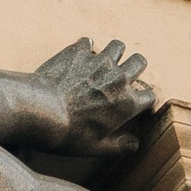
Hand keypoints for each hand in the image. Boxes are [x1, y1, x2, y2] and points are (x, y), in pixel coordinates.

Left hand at [32, 33, 153, 152]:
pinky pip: (88, 42)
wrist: (41, 111)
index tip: (138, 102)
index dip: (145, 100)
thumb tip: (134, 144)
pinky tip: (78, 55)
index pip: (150, 96)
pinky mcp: (79, 52)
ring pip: (118, 45)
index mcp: (127, 103)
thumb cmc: (68, 134)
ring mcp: (99, 62)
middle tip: (127, 73)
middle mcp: (118, 78)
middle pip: (140, 62)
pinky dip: (84, 48)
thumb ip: (119, 146)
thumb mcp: (96, 148)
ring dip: (115, 52)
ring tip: (106, 60)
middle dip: (136, 67)